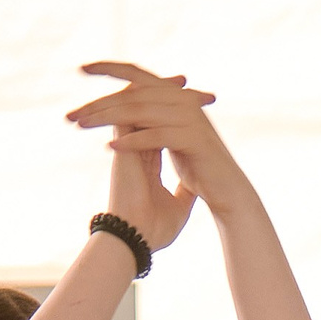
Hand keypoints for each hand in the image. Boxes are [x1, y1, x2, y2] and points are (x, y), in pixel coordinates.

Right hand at [66, 62, 246, 247]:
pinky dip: (143, 101)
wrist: (137, 239)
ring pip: (137, 110)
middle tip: (185, 81)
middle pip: (147, 115)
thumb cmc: (154, 230)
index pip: (159, 132)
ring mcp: (127, 149)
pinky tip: (162, 89)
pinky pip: (129, 114)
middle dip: (165, 96)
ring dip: (157, 93)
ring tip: (180, 80)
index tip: (193, 105)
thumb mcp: (179, 207)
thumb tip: (197, 184)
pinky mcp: (122, 149)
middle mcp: (135, 153)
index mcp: (147, 166)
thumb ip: (185, 190)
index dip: (173, 116)